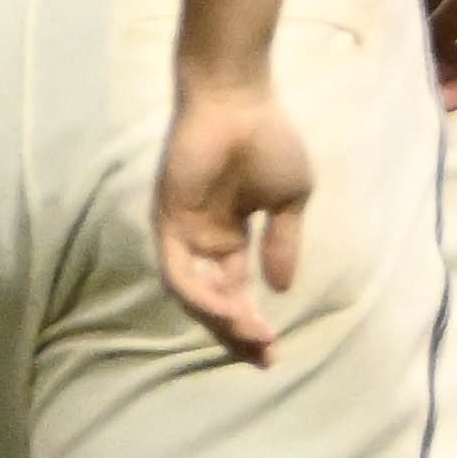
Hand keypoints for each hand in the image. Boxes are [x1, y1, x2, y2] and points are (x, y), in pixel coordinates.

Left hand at [155, 72, 316, 365]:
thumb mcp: (289, 200)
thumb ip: (284, 243)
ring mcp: (182, 232)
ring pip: (194, 294)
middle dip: (237, 332)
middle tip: (264, 356)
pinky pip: (177, 271)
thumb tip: (283, 287)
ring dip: (221, 319)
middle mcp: (202, 240)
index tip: (274, 349)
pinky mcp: (167, 221)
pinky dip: (199, 295)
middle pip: (213, 301)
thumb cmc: (267, 139)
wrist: (240, 101)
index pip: (234, 292)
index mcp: (228, 236)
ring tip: (250, 335)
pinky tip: (226, 310)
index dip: (251, 323)